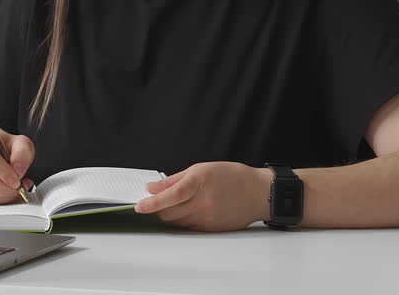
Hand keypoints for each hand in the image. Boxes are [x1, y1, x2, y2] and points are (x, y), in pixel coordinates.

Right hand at [0, 108, 34, 204]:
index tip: (17, 180)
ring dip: (4, 196)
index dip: (4, 172)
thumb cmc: (0, 145)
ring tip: (14, 187)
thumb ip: (23, 153)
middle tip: (19, 187)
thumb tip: (18, 172)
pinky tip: (6, 191)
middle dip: (5, 190)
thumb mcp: (18, 142)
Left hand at [136, 162, 270, 231]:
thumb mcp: (201, 169)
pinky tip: (188, 211)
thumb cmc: (232, 177)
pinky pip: (189, 228)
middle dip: (158, 209)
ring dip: (170, 215)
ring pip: (177, 222)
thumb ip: (174, 180)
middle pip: (169, 213)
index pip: (170, 196)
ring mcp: (207, 219)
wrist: (258, 193)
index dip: (152, 203)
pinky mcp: (212, 229)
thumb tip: (152, 187)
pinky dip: (183, 221)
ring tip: (173, 204)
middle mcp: (202, 204)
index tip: (139, 206)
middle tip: (154, 202)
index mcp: (199, 184)